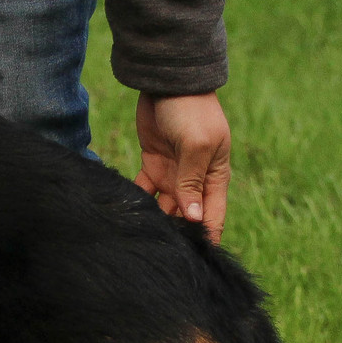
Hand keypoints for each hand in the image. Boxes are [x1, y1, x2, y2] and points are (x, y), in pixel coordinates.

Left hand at [132, 91, 230, 243]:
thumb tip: (194, 217)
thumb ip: (192, 182)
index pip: (213, 216)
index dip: (206, 238)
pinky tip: (127, 215)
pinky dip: (137, 202)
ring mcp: (173, 174)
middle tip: (161, 254)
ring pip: (164, 208)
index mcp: (214, 177)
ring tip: (143, 239)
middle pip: (186, 217)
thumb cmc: (191, 111)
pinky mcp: (152, 165)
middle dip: (176, 234)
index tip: (194, 260)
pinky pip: (144, 191)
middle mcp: (195, 181)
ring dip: (156, 222)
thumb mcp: (196, 145)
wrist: (168, 82)